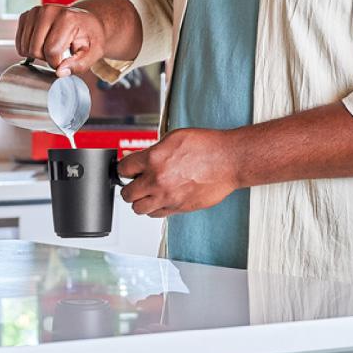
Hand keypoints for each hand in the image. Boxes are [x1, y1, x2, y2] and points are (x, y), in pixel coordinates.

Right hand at [15, 4, 106, 76]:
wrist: (85, 20)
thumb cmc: (90, 37)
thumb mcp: (94, 53)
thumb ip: (79, 65)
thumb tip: (59, 72)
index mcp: (67, 18)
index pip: (51, 50)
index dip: (57, 63)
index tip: (65, 62)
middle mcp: (48, 11)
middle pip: (35, 49)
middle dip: (46, 59)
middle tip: (59, 54)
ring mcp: (35, 11)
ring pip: (25, 46)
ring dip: (37, 54)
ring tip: (51, 48)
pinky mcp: (26, 15)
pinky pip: (19, 41)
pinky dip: (28, 48)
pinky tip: (41, 44)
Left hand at [118, 128, 240, 216]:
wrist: (229, 160)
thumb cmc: (206, 146)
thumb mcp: (173, 138)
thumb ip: (152, 150)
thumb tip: (139, 158)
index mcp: (153, 160)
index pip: (124, 169)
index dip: (124, 168)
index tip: (127, 169)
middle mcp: (158, 181)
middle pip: (127, 193)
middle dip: (129, 186)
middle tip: (134, 182)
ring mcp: (168, 197)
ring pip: (139, 209)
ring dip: (139, 200)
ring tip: (145, 193)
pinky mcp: (179, 208)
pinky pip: (157, 215)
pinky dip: (154, 208)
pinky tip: (159, 199)